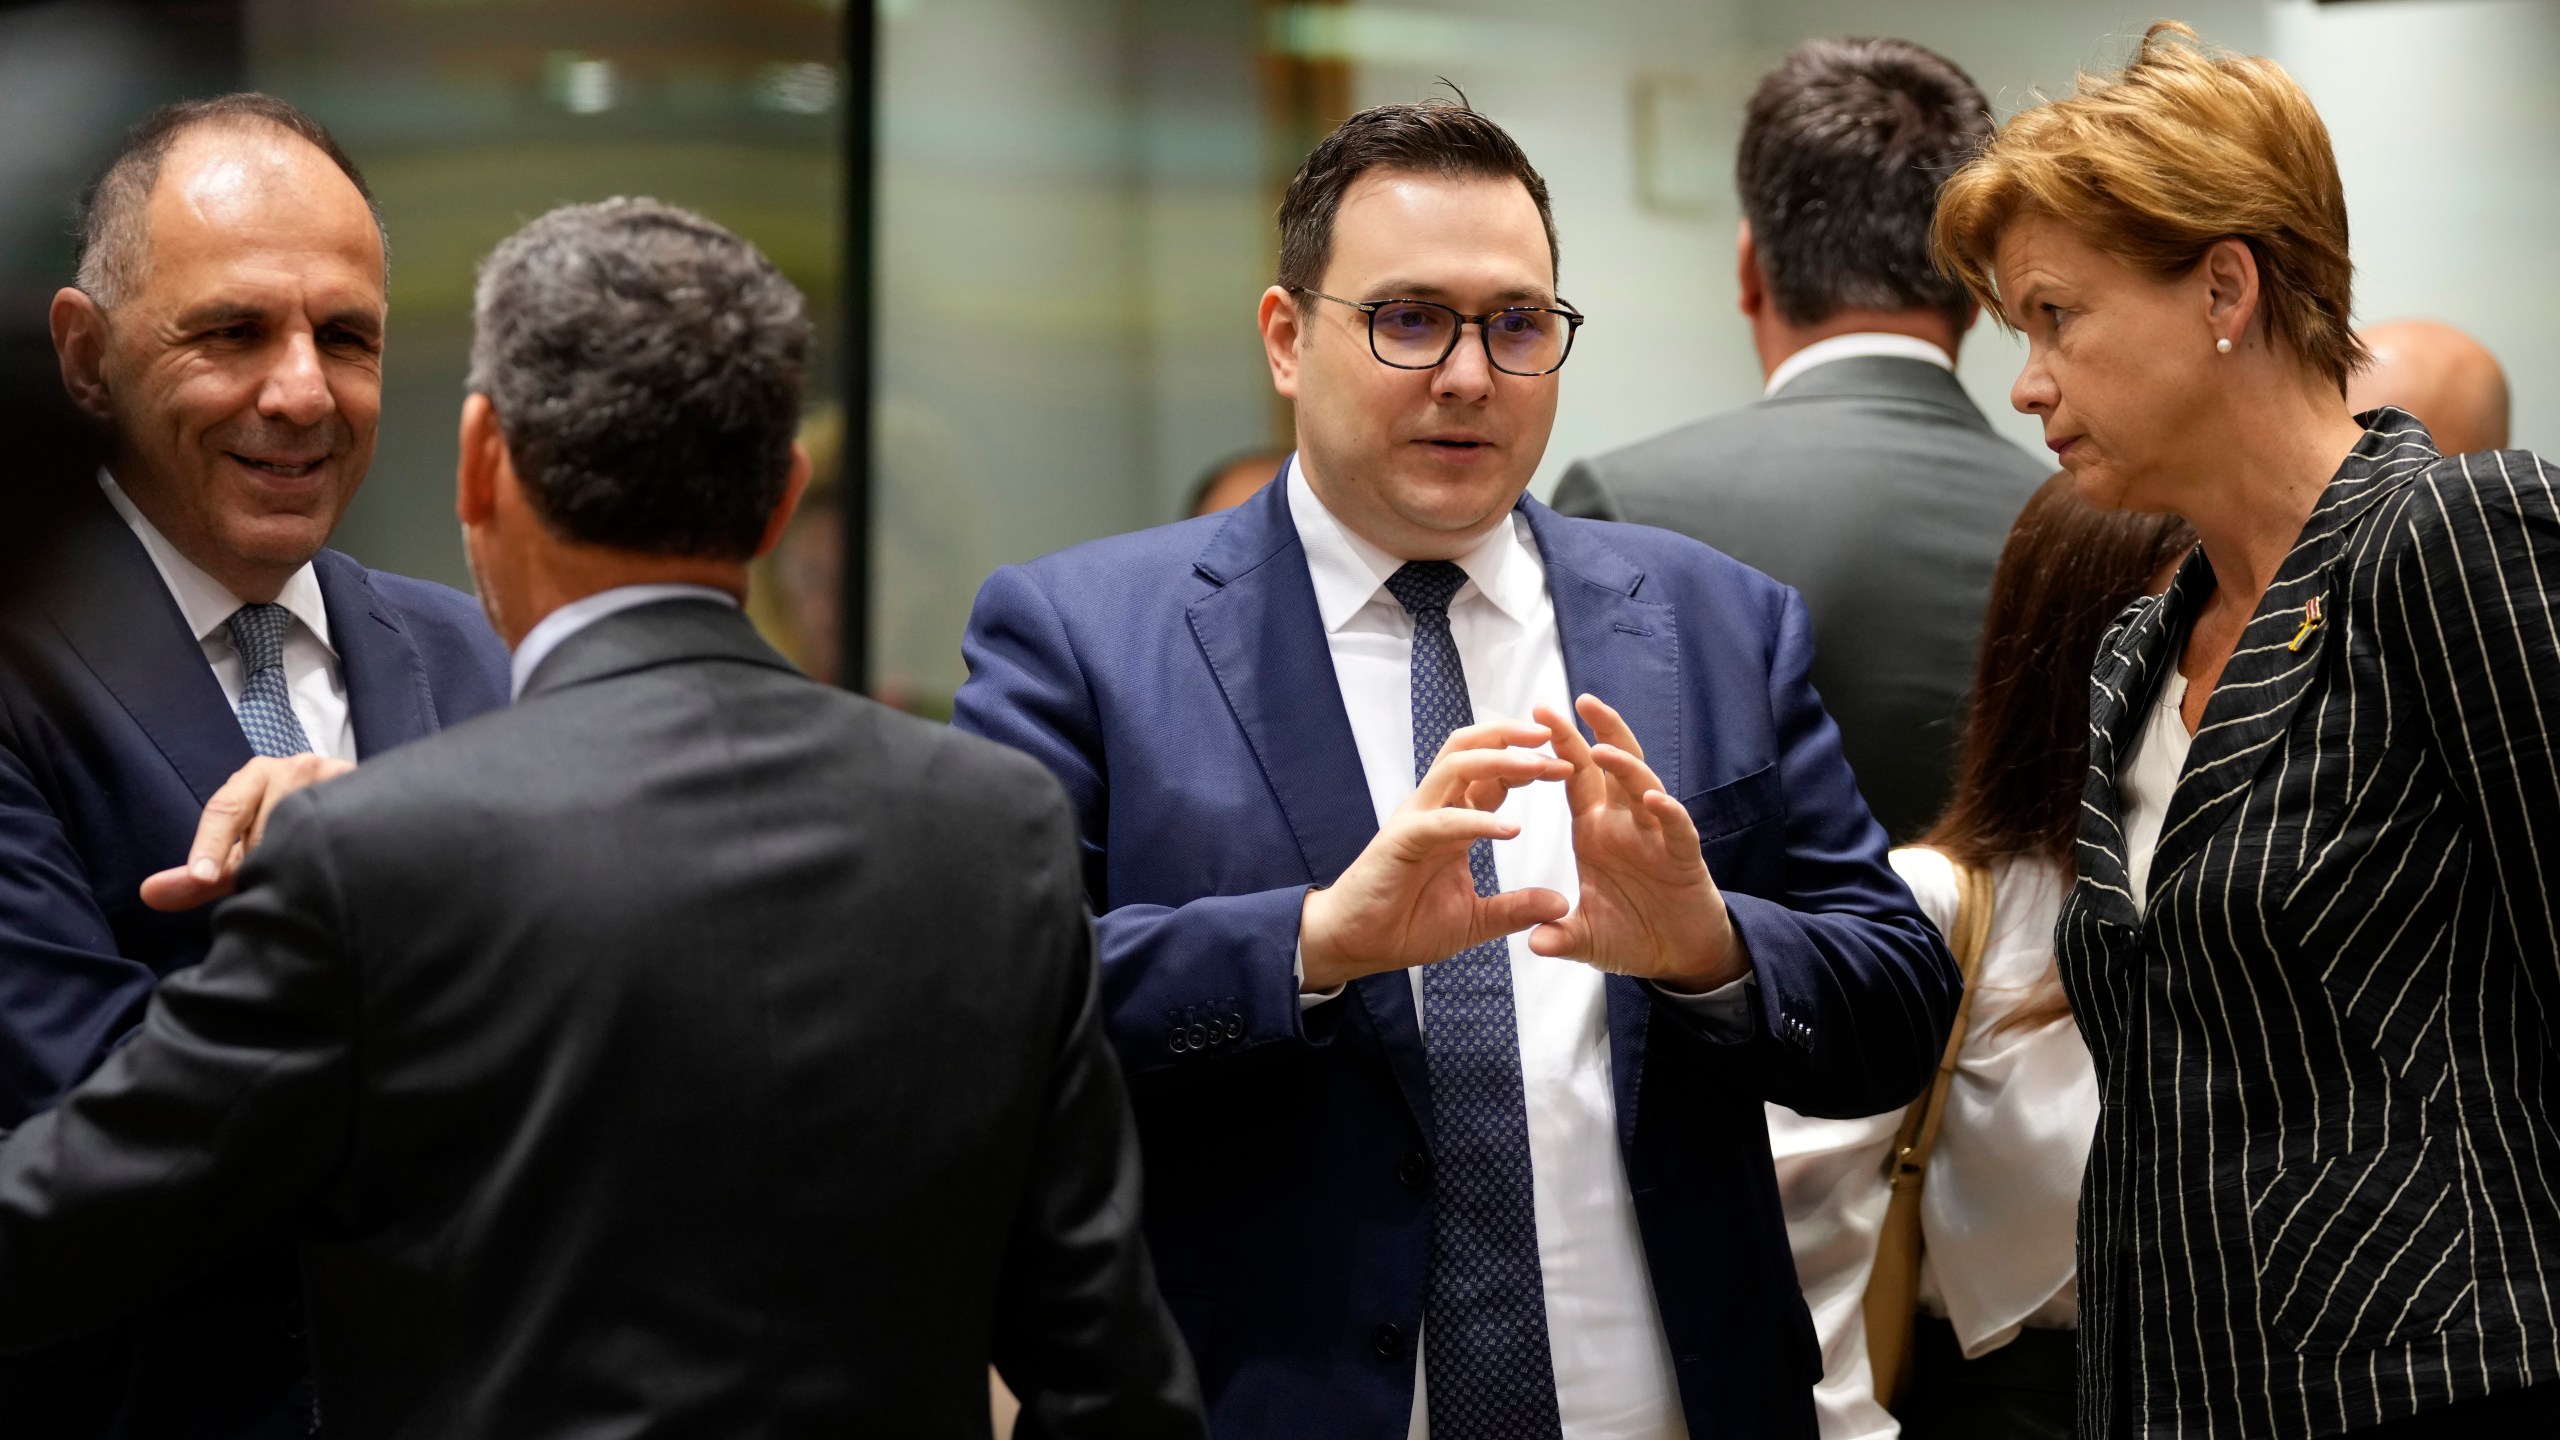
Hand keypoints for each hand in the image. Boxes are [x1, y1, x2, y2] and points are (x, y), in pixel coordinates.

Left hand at [140, 754, 353, 911]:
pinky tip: (331, 864)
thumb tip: (150, 894)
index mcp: (254, 776)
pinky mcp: (364, 786)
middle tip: (273, 887)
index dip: (211, 846)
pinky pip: (339, 826)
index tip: (203, 877)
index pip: (224, 810)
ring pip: (303, 829)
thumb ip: (199, 878)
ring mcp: (332, 774)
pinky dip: (330, 851)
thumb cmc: (283, 833)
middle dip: (263, 865)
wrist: (353, 811)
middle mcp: (293, 767)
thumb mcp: (239, 854)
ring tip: (306, 878)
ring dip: (299, 863)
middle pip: (265, 828)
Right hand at [1300, 720, 1572, 992]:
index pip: (1494, 775)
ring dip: (1501, 761)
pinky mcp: (1400, 840)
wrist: (1355, 945)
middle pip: (1473, 749)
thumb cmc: (1405, 925)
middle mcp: (1434, 808)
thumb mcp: (1474, 920)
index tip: (1570, 764)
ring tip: (1540, 766)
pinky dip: (1476, 820)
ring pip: (1457, 766)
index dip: (1530, 762)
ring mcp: (1415, 820)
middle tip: (1558, 740)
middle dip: (1515, 738)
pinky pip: (1442, 820)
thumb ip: (1514, 909)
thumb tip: (1559, 906)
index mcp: (1453, 820)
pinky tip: (1510, 828)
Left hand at [1527, 695, 1745, 991]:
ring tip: (1602, 750)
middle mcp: (1626, 824)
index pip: (1575, 777)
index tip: (1536, 715)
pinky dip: (1667, 813)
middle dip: (1595, 731)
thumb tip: (1533, 941)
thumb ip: (1559, 936)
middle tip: (1573, 701)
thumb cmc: (1633, 934)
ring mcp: (1656, 837)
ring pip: (1644, 787)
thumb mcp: (1585, 939)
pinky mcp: (1684, 857)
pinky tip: (1653, 801)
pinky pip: (1676, 829)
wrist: (1681, 957)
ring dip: (1625, 768)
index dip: (1559, 747)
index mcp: (1596, 830)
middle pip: (1611, 766)